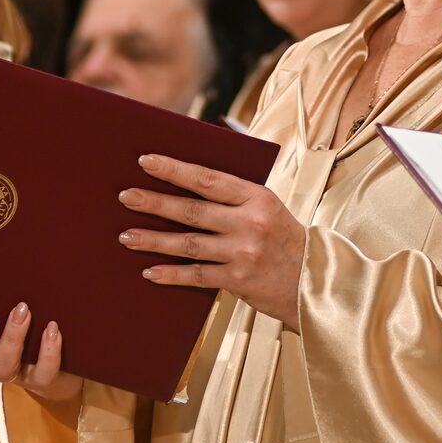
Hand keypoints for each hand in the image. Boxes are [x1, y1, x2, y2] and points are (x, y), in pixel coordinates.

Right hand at [0, 302, 81, 402]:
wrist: (65, 362)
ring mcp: (14, 373)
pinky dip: (47, 352)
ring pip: (3, 367)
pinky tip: (52, 329)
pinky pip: (42, 373)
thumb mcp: (10, 305)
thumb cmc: (30, 322)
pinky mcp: (41, 380)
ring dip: (11, 339)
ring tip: (23, 310)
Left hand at [118, 153, 306, 331]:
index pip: (208, 179)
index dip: (175, 170)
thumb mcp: (267, 208)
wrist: (316, 281)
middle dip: (155, 202)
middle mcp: (250, 223)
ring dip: (154, 240)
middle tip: (125, 196)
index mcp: (257, 197)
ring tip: (126, 235)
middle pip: (192, 210)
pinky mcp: (239, 280)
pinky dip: (172, 274)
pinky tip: (150, 271)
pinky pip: (197, 275)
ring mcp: (244, 252)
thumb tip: (186, 182)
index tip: (146, 162)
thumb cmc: (284, 239)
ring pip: (189, 243)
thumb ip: (234, 197)